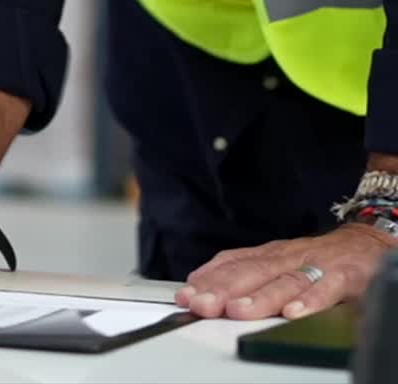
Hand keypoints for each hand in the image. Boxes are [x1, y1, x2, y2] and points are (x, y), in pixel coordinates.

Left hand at [174, 222, 396, 320]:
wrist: (368, 241)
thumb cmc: (319, 257)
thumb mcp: (279, 259)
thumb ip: (245, 269)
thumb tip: (201, 281)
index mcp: (271, 255)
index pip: (235, 264)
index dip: (209, 279)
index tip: (186, 294)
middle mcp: (289, 257)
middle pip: (254, 273)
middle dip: (225, 289)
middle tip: (202, 304)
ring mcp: (317, 264)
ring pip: (285, 281)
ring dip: (261, 297)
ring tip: (239, 311)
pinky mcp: (346, 276)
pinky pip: (327, 288)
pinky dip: (310, 300)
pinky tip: (294, 313)